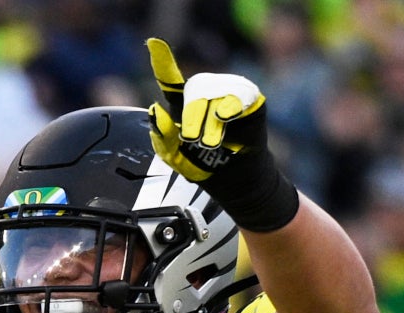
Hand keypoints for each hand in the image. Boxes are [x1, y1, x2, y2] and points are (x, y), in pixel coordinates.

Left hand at [147, 38, 268, 182]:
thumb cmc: (201, 163)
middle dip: (191, 116)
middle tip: (193, 138)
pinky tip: (224, 117)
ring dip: (211, 123)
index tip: (153, 44)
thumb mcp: (174, 156)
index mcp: (183, 103)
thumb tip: (153, 109)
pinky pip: (239, 96)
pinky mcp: (250, 97)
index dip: (163, 63)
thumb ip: (161, 136)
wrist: (231, 178)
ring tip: (211, 142)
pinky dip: (230, 108)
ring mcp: (229, 90)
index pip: (171, 80)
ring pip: (216, 95)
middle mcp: (207, 91)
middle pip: (195, 90)